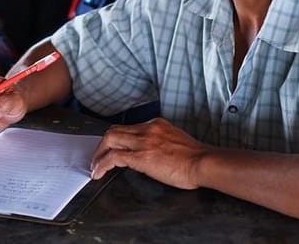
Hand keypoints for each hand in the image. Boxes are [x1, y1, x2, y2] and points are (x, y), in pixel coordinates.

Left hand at [90, 118, 209, 188]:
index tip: (111, 149)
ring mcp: (143, 141)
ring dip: (98, 154)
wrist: (203, 162)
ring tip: (95, 166)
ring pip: (110, 139)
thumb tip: (151, 154)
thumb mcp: (176, 142)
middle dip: (102, 145)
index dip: (116, 139)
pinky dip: (102, 164)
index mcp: (156, 125)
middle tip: (97, 158)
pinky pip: (113, 157)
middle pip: (114, 130)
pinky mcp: (141, 156)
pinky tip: (98, 173)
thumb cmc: (196, 158)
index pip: (129, 128)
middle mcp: (147, 129)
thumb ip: (161, 143)